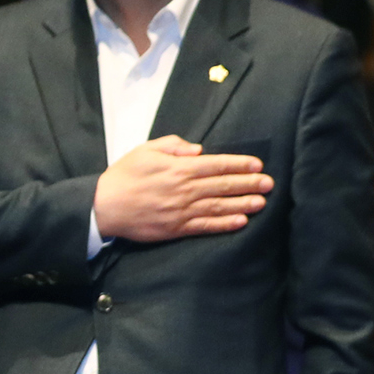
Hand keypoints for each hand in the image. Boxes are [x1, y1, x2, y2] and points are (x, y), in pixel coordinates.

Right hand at [92, 136, 269, 242]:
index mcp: (179, 168)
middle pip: (224, 185)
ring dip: (243, 204)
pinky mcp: (176, 228)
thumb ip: (173, 145)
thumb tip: (198, 150)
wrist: (104, 206)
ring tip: (262, 202)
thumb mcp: (145, 150)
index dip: (240, 164)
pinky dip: (224, 224)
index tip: (257, 165)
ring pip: (220, 206)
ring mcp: (182, 210)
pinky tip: (241, 222)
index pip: (218, 164)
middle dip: (249, 183)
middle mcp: (185, 189)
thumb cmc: (123, 176)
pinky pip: (205, 226)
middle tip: (269, 183)